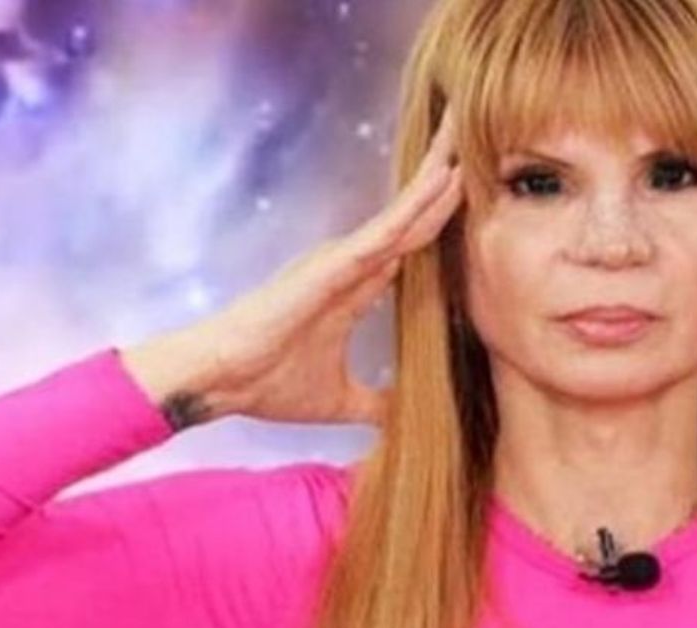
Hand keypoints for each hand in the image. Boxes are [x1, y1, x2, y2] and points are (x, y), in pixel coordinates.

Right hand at [127, 105, 463, 425]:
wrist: (220, 380)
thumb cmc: (266, 384)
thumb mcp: (340, 400)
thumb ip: (374, 404)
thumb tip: (402, 420)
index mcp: (356, 288)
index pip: (411, 246)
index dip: (441, 220)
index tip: (475, 195)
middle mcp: (352, 263)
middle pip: (412, 216)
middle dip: (443, 180)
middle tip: (474, 141)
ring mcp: (342, 258)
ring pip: (404, 212)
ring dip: (436, 177)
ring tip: (467, 138)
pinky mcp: (333, 264)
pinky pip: (384, 231)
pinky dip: (415, 207)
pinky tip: (443, 181)